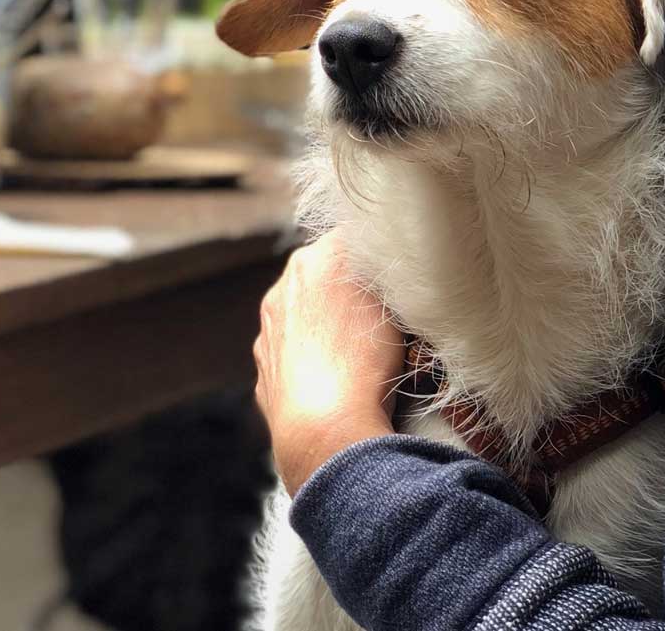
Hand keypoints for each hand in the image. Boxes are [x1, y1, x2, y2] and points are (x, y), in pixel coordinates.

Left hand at [253, 233, 405, 492]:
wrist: (323, 426)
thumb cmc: (366, 361)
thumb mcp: (393, 302)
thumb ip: (384, 273)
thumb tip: (388, 262)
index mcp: (312, 260)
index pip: (352, 238)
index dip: (379, 256)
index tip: (399, 279)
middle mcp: (282, 288)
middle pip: (324, 276)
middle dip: (351, 291)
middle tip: (385, 318)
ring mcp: (268, 330)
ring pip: (306, 316)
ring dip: (329, 326)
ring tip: (362, 356)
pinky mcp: (265, 368)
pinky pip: (295, 355)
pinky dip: (314, 360)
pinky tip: (336, 380)